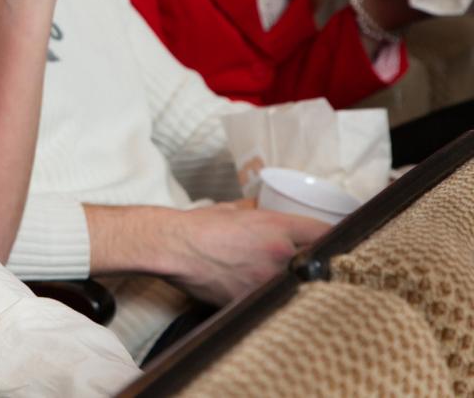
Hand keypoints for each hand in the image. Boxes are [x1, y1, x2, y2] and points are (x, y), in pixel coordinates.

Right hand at [165, 200, 328, 305]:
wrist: (172, 246)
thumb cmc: (198, 225)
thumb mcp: (233, 210)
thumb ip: (257, 215)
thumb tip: (267, 216)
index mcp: (277, 228)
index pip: (326, 232)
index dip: (337, 237)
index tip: (341, 240)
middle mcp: (280, 255)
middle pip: (319, 263)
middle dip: (320, 265)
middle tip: (319, 266)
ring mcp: (267, 281)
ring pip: (298, 286)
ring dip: (297, 284)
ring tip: (291, 284)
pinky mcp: (251, 301)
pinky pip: (273, 301)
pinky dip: (272, 300)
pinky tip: (264, 296)